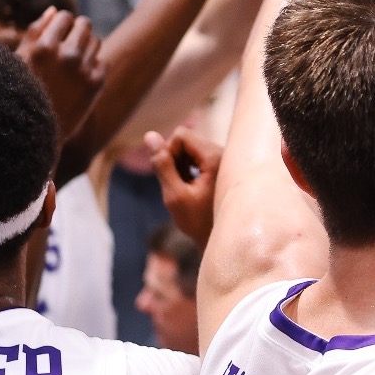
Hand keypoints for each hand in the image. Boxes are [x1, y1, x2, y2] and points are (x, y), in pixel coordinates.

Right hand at [17, 7, 103, 138]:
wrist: (34, 131)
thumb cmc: (21, 91)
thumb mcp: (19, 59)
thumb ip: (36, 31)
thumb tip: (55, 10)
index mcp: (44, 46)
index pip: (64, 17)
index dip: (62, 24)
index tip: (58, 34)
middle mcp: (66, 55)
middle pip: (85, 25)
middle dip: (78, 30)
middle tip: (70, 43)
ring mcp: (83, 70)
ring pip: (96, 41)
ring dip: (87, 46)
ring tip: (74, 60)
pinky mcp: (96, 84)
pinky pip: (102, 61)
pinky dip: (94, 65)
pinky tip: (81, 75)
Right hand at [147, 127, 223, 246]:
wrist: (222, 240)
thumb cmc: (199, 222)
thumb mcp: (175, 195)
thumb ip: (162, 165)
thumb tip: (150, 135)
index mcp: (216, 158)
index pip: (181, 135)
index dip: (168, 153)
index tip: (171, 177)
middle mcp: (225, 153)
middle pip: (186, 139)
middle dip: (175, 159)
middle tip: (178, 185)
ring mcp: (224, 158)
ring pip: (190, 147)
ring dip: (181, 165)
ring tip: (186, 189)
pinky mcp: (221, 164)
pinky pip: (197, 155)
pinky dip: (189, 169)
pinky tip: (192, 188)